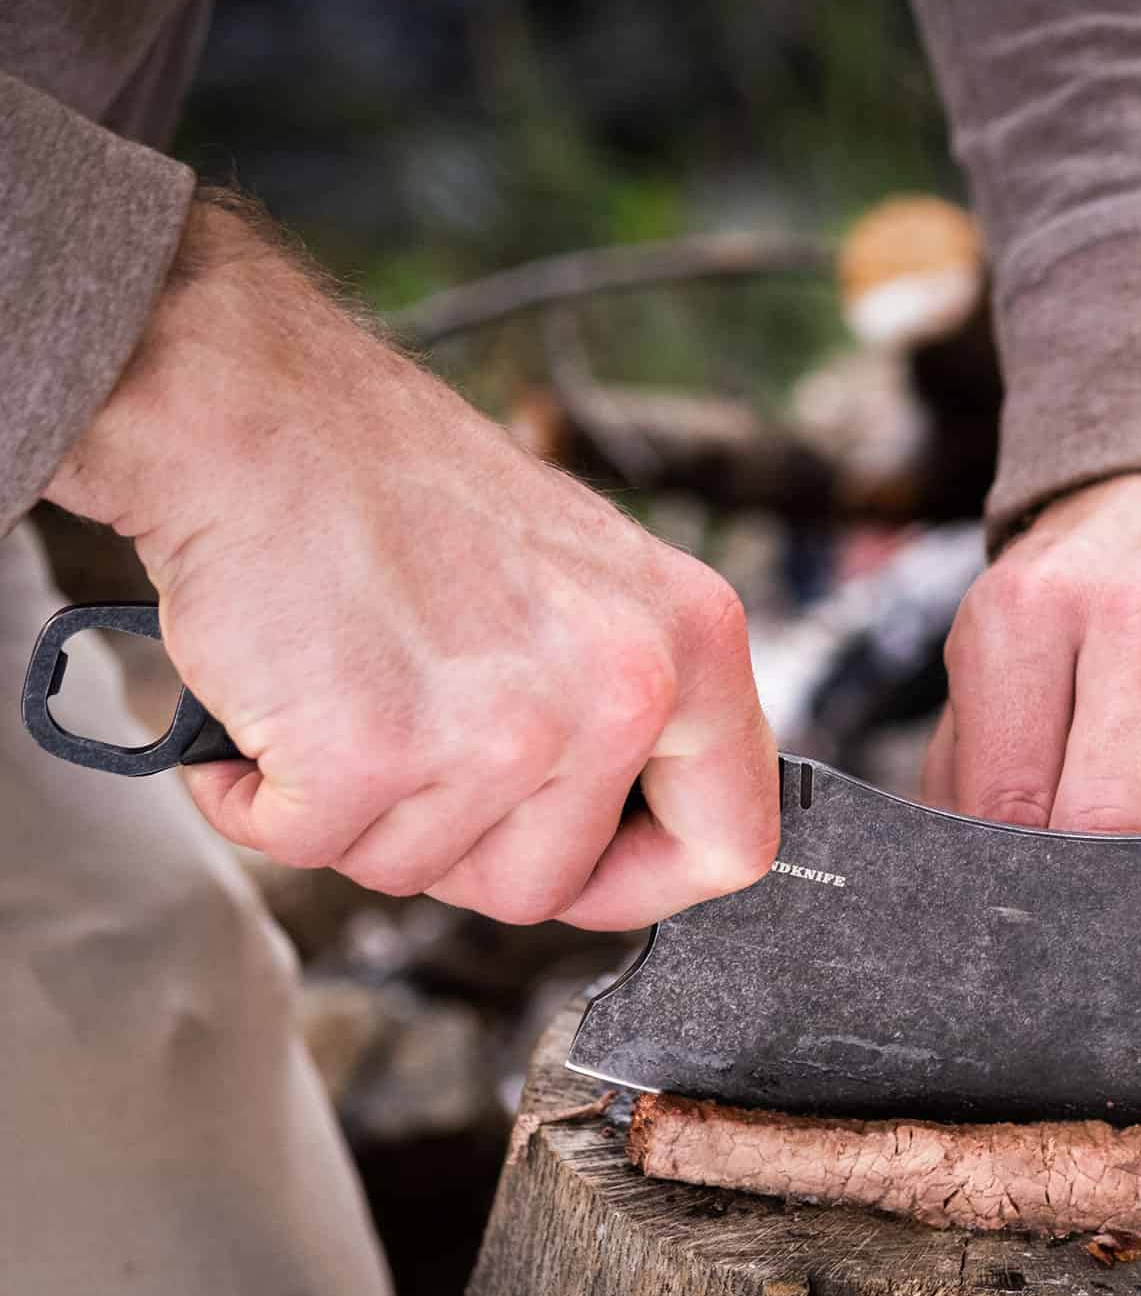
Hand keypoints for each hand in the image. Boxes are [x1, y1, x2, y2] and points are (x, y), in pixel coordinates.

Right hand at [48, 201, 778, 928]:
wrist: (255, 408)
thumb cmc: (401, 488)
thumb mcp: (587, 583)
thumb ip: (628, 705)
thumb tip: (633, 827)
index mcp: (696, 641)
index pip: (730, 841)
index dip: (643, 881)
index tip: (585, 871)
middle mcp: (624, 687)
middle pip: (544, 887)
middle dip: (457, 844)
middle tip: (407, 736)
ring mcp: (504, 727)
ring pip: (421, 874)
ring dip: (359, 813)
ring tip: (345, 686)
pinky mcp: (373, 752)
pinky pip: (309, 847)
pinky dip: (260, 799)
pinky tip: (270, 707)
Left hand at [922, 473, 1140, 905]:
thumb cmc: (1082, 601)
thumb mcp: (1001, 644)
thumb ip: (972, 767)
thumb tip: (984, 905)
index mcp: (1035, 610)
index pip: (1008, 802)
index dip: (1006, 885)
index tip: (1011, 918)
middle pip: (1109, 827)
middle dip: (1085, 904)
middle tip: (1073, 935)